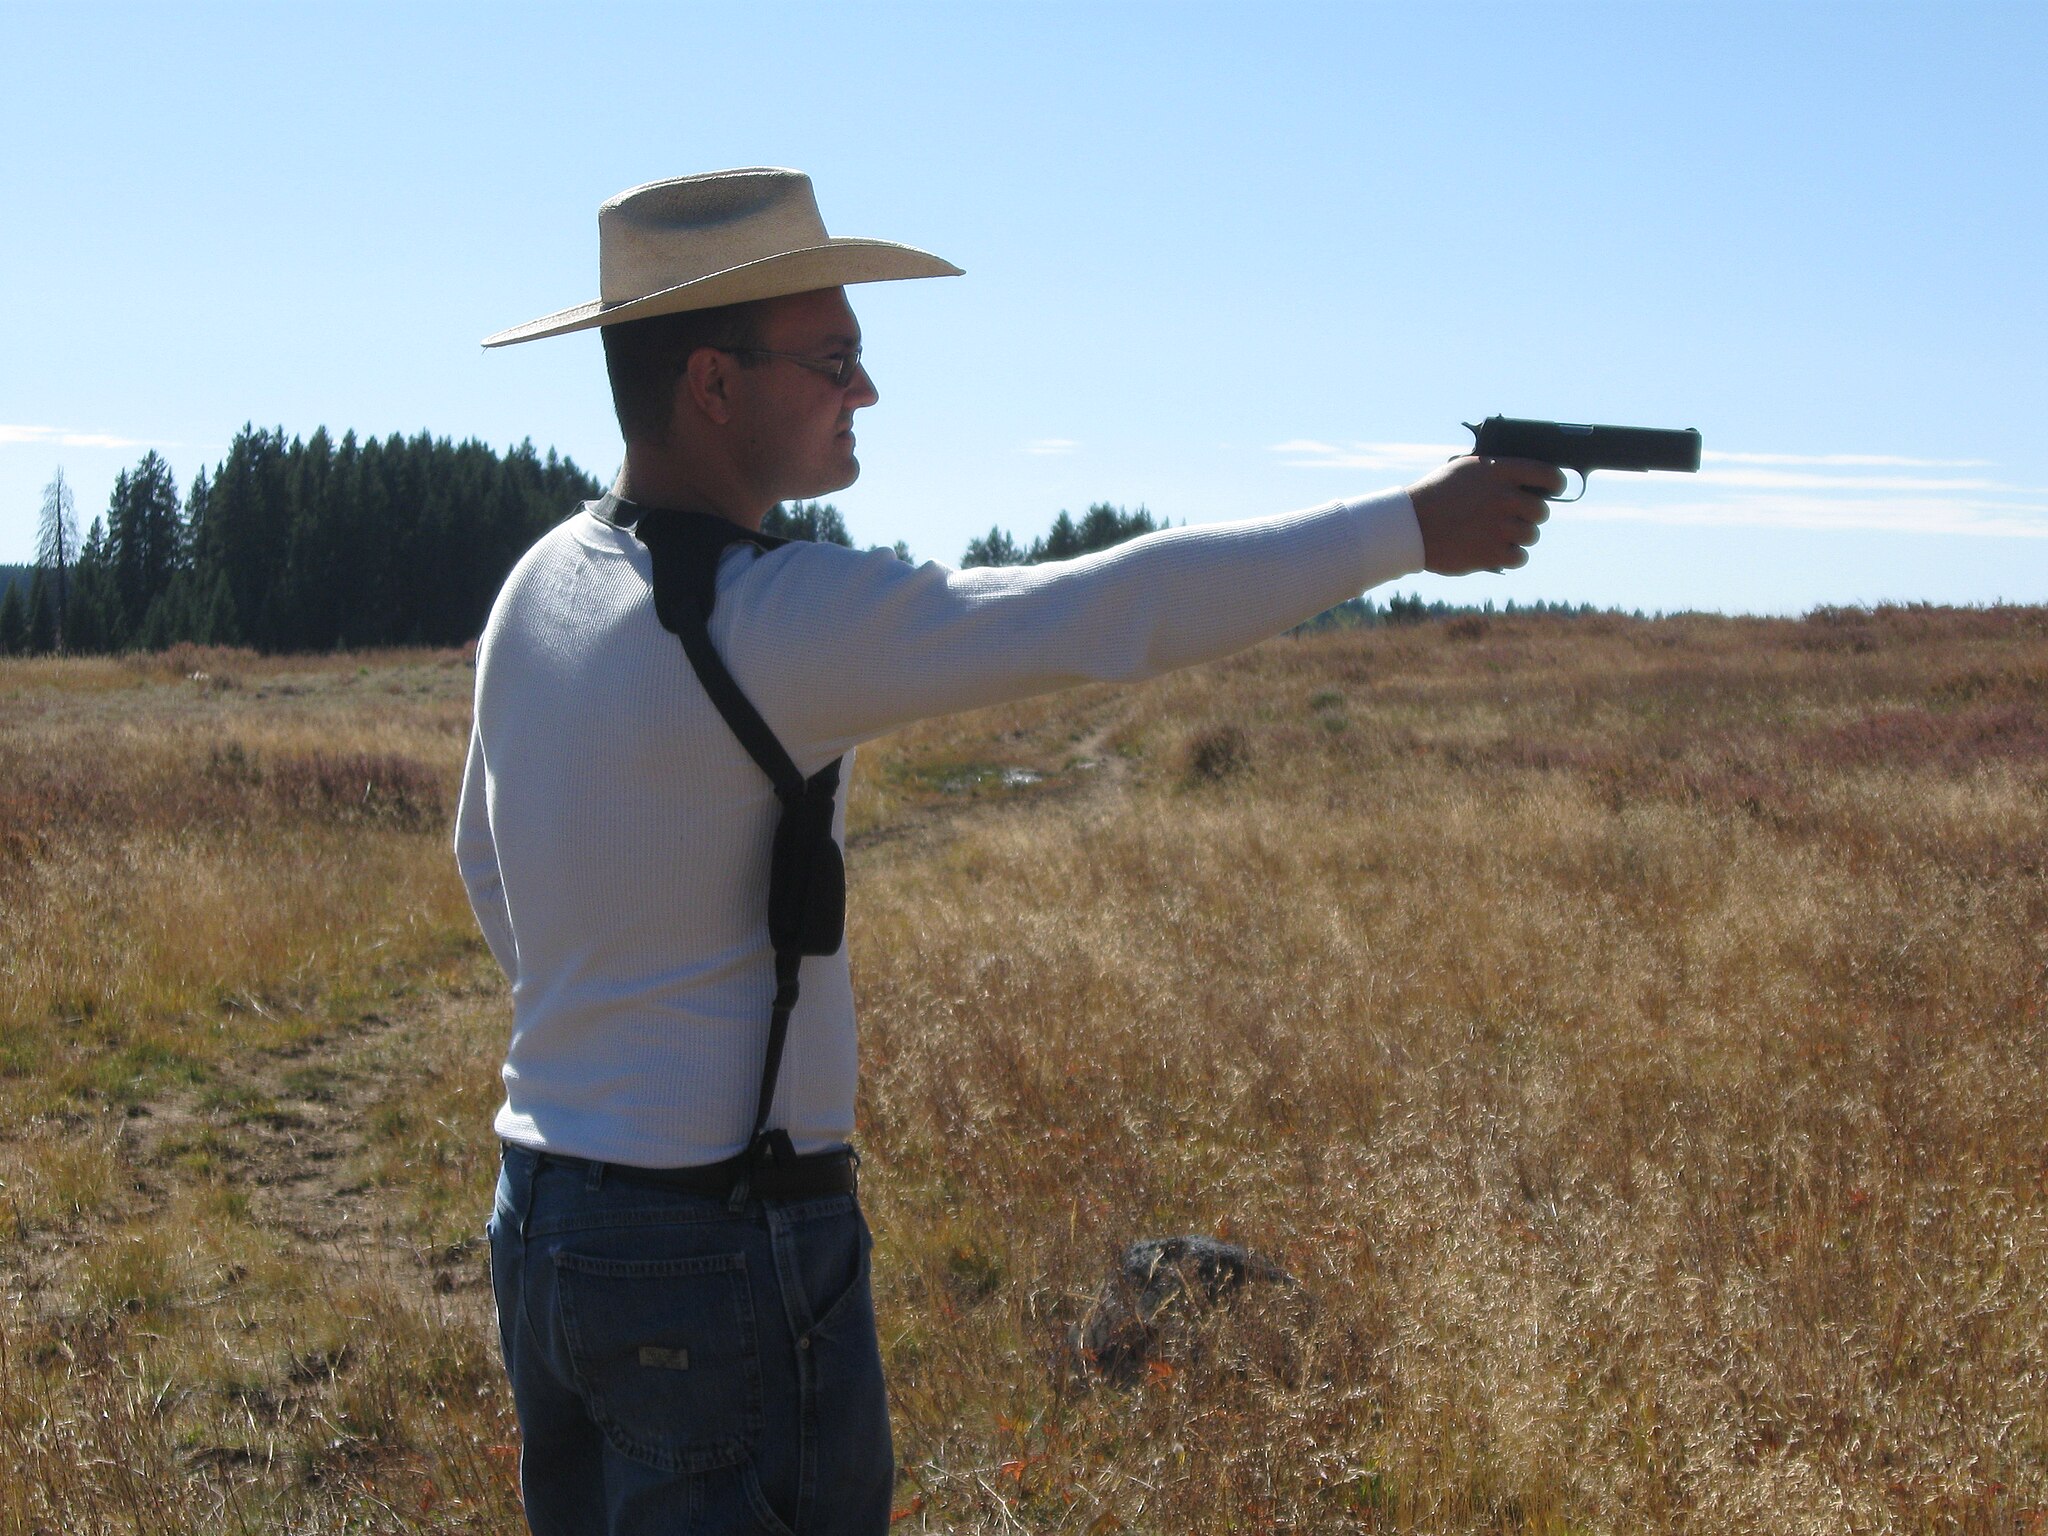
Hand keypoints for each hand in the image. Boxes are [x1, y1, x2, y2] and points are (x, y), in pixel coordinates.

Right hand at [1405, 456, 1561, 574]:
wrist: (1408, 526)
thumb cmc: (1435, 495)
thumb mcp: (1464, 470)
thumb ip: (1495, 472)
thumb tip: (1525, 480)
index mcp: (1500, 471)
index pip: (1548, 474)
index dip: (1556, 483)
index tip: (1554, 489)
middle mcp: (1504, 497)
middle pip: (1542, 511)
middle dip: (1532, 515)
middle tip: (1517, 518)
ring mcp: (1500, 526)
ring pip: (1532, 535)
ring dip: (1520, 536)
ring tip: (1500, 535)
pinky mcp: (1493, 553)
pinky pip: (1520, 557)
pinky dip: (1511, 556)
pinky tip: (1497, 551)